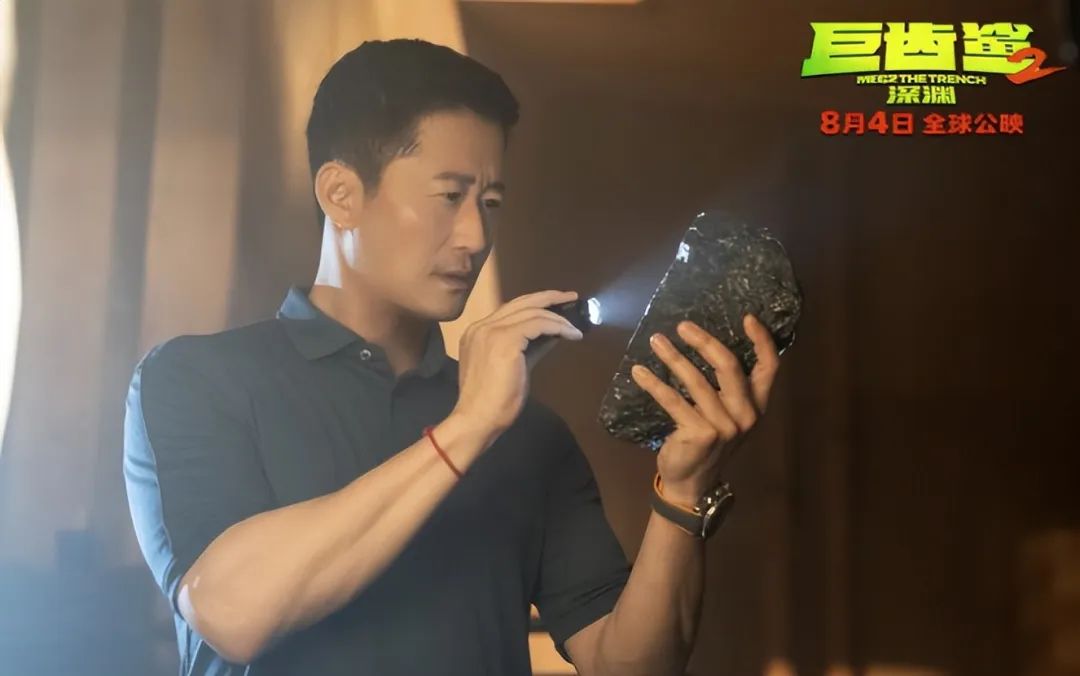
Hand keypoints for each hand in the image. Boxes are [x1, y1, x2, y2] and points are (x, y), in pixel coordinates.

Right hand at [453, 290, 582, 437]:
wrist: (477, 419)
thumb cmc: (493, 401)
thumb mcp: (515, 367)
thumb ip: (531, 347)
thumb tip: (553, 334)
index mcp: (478, 332)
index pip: (511, 309)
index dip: (536, 303)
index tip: (557, 303)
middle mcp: (482, 326)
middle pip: (521, 302)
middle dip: (549, 297)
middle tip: (571, 297)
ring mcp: (491, 331)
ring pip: (532, 312)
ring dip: (558, 318)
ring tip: (575, 327)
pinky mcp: (505, 341)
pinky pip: (538, 324)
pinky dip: (558, 327)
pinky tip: (571, 335)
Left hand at [630, 314, 779, 504]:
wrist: (692, 484)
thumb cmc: (708, 442)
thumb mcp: (726, 416)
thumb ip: (727, 389)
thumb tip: (705, 343)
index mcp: (758, 406)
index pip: (769, 367)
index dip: (761, 340)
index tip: (747, 317)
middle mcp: (746, 415)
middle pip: (728, 366)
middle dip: (704, 341)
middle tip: (683, 326)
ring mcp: (724, 426)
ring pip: (696, 380)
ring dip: (672, 357)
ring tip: (655, 340)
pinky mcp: (700, 433)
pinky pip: (673, 400)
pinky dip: (653, 383)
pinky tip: (639, 372)